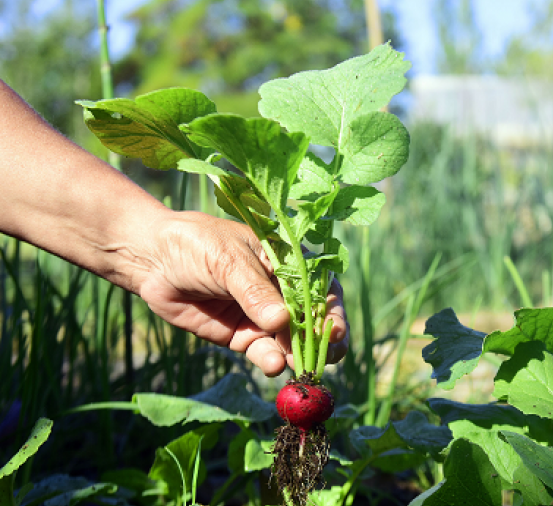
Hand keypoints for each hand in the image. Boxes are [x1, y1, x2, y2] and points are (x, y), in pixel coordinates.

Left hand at [134, 211, 348, 376]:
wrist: (152, 261)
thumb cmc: (195, 245)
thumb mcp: (227, 260)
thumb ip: (254, 291)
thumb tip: (280, 321)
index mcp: (289, 262)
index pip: (321, 287)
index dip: (332, 310)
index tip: (334, 330)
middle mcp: (284, 291)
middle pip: (314, 319)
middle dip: (321, 340)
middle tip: (325, 357)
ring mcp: (265, 316)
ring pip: (293, 341)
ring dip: (300, 355)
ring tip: (299, 366)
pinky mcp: (244, 337)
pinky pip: (265, 352)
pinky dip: (272, 361)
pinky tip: (274, 365)